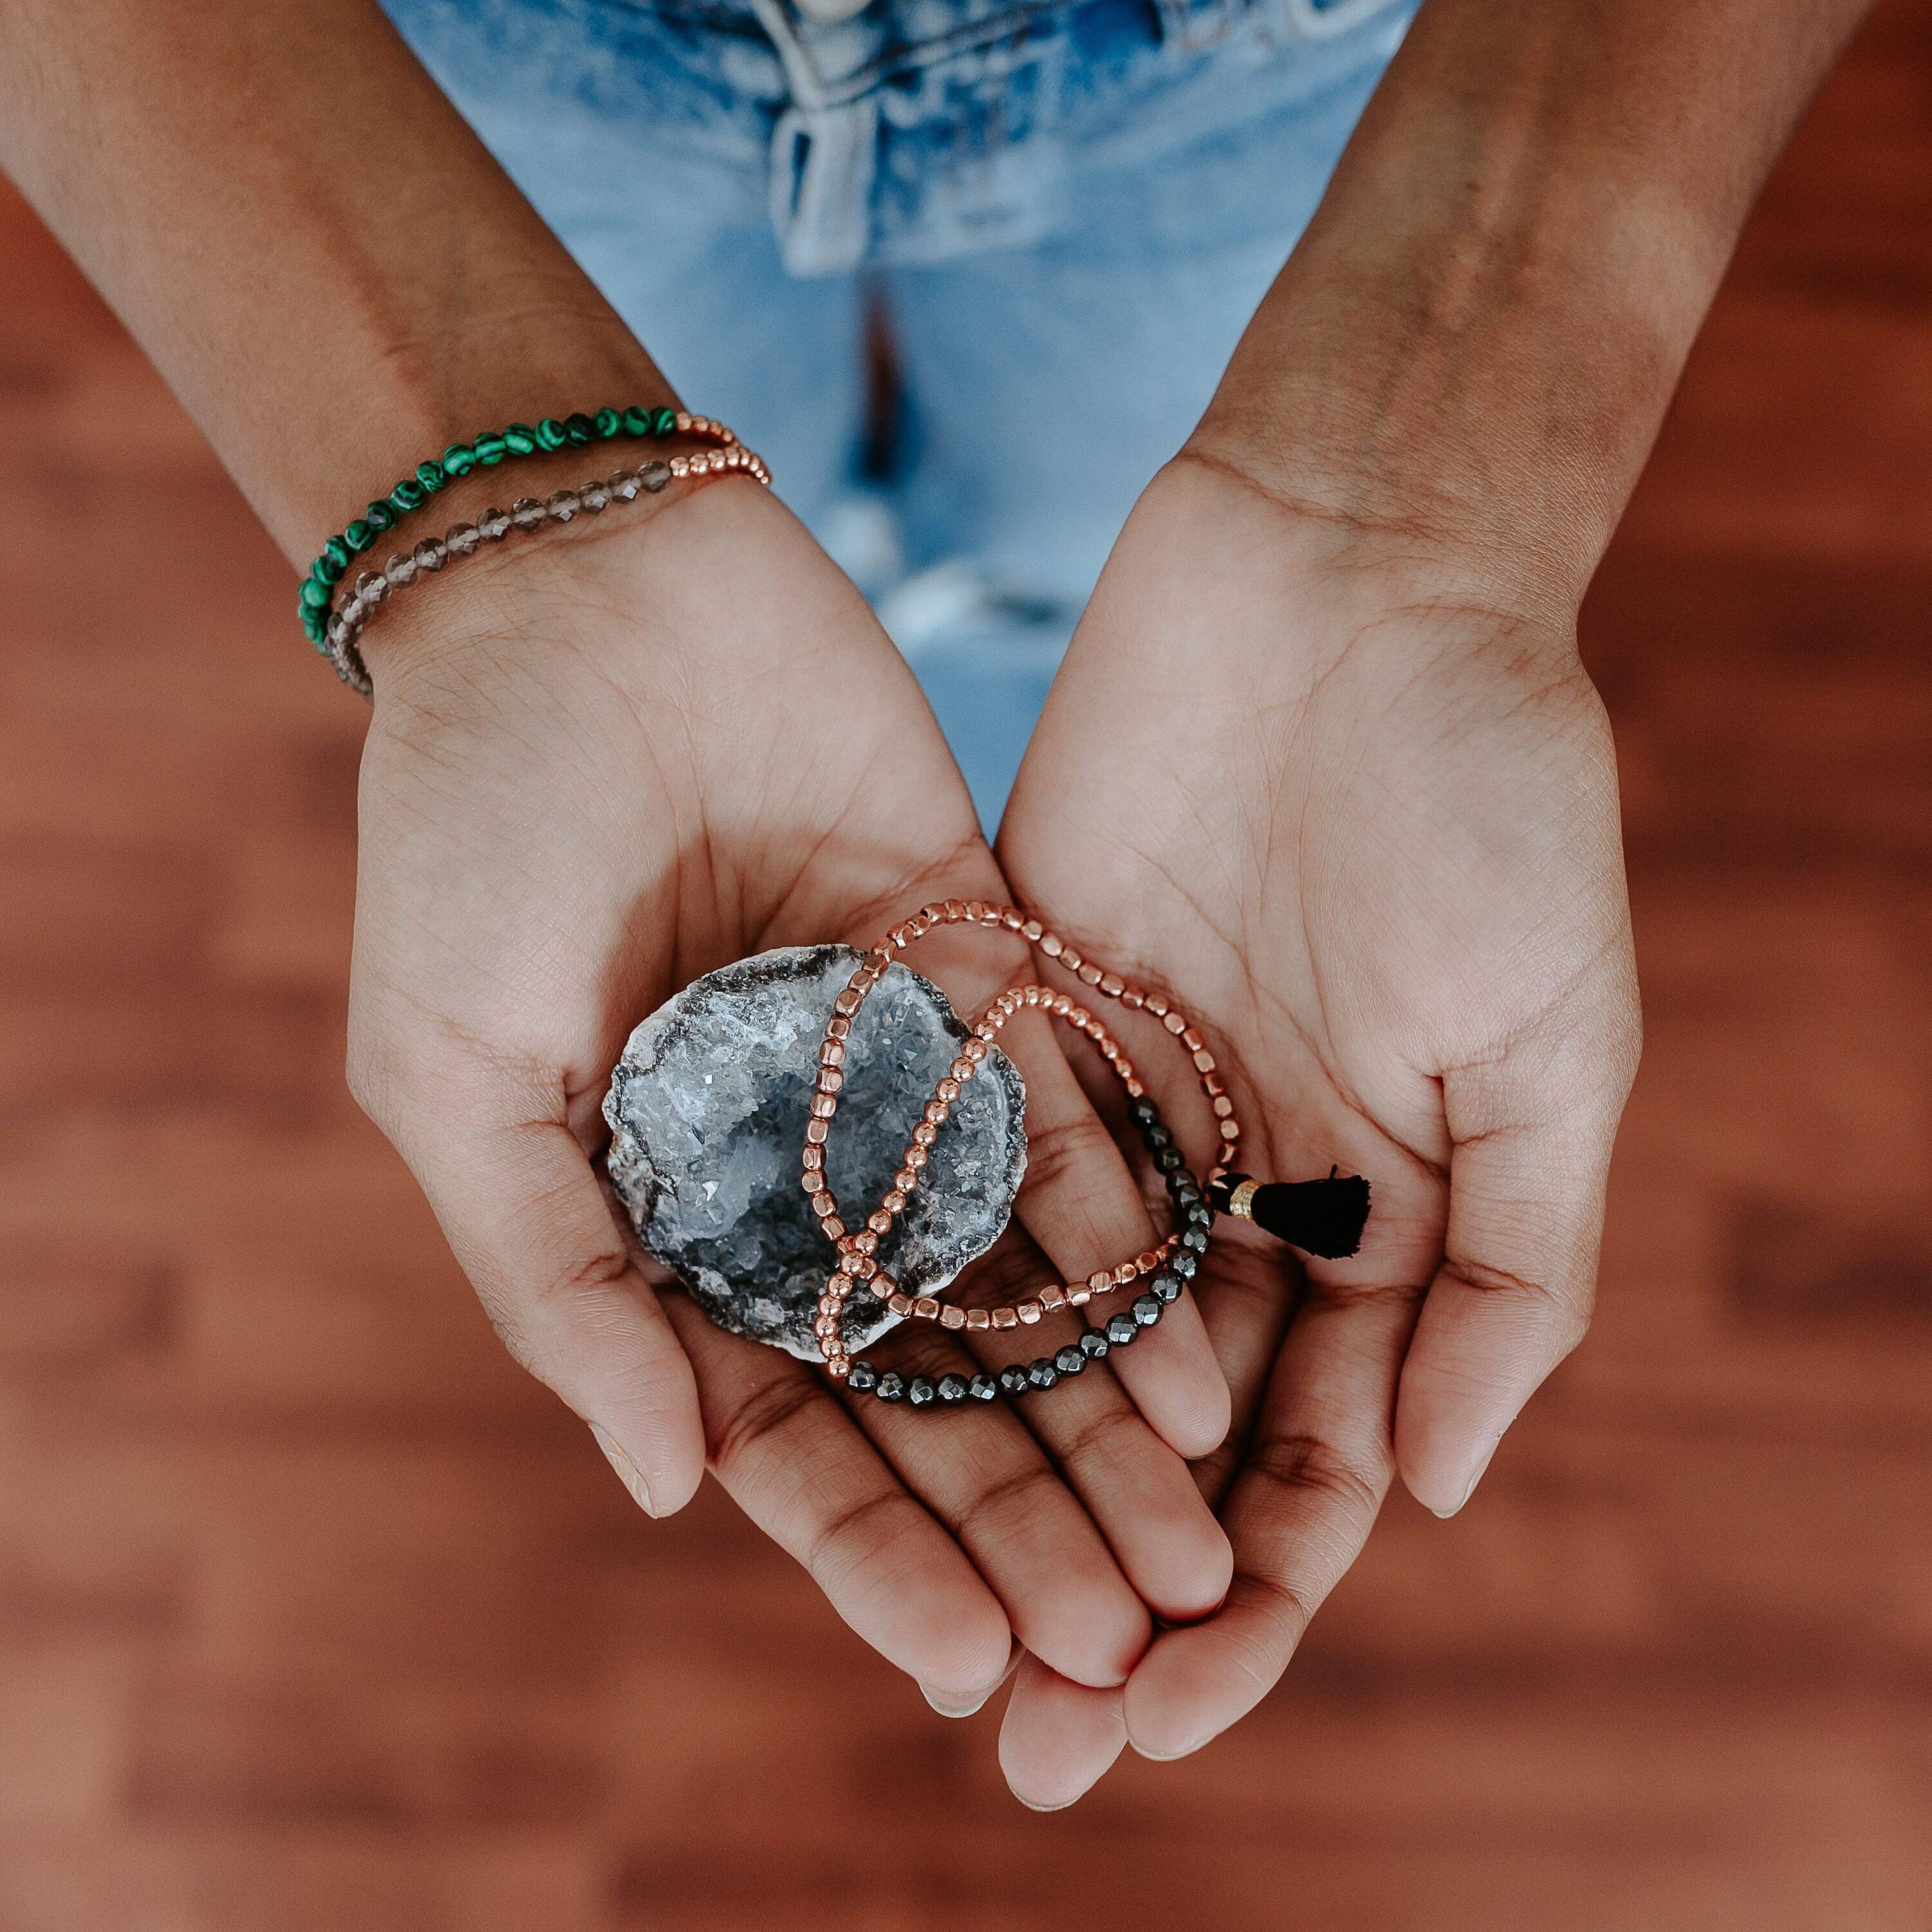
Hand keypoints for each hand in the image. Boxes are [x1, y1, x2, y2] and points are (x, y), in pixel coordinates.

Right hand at [345, 477, 1234, 1725]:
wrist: (581, 591)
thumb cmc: (471, 825)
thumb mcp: (455, 1068)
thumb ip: (554, 1276)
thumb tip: (671, 1491)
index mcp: (659, 1214)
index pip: (779, 1427)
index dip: (873, 1555)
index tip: (973, 1668)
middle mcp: (790, 1166)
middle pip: (924, 1382)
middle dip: (1017, 1516)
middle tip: (1128, 1642)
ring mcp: (892, 1076)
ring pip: (1013, 1283)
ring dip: (1098, 1416)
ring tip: (1194, 1542)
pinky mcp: (979, 972)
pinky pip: (1063, 1123)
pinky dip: (1123, 1235)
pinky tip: (1200, 1344)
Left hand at [991, 445, 1639, 1797]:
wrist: (1354, 574)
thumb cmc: (1491, 793)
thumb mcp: (1554, 1041)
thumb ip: (1512, 1270)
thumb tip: (1437, 1493)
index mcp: (1381, 1211)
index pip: (1312, 1449)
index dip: (1253, 1587)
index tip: (1177, 1705)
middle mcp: (1240, 1181)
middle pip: (1161, 1426)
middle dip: (1102, 1577)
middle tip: (1024, 1742)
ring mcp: (1120, 1100)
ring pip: (1047, 1326)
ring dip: (997, 1476)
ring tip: (924, 1620)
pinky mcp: (1015, 1005)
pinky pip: (961, 1168)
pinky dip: (921, 1283)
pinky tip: (852, 1403)